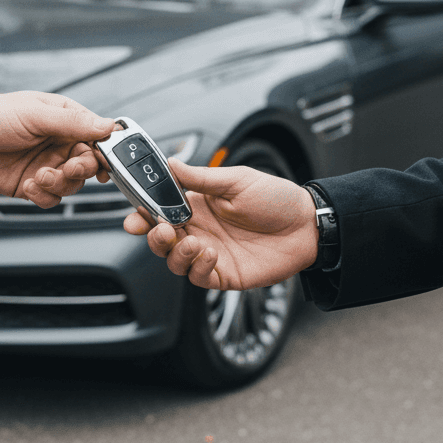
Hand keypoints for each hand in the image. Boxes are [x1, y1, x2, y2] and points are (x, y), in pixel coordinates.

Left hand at [0, 92, 114, 206]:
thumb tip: (109, 126)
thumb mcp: (35, 115)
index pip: (97, 138)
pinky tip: (27, 185)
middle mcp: (59, 143)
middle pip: (89, 165)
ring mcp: (46, 165)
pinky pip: (50, 198)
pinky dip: (43, 196)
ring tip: (38, 177)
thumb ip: (73, 123)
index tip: (104, 164)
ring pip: (72, 185)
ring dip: (59, 184)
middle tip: (67, 169)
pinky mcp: (31, 184)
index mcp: (65, 120)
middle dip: (81, 171)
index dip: (105, 152)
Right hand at [123, 159, 317, 288]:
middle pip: (161, 240)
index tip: (135, 217)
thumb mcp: (237, 180)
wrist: (307, 226)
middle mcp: (200, 231)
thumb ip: (201, 178)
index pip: (160, 211)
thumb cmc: (276, 199)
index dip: (143, 215)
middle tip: (163, 230)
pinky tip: (211, 253)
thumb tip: (172, 164)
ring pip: (175, 262)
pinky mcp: (223, 274)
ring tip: (194, 242)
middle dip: (154, 237)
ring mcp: (210, 254)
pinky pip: (198, 277)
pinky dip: (197, 267)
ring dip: (176, 254)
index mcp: (197, 206)